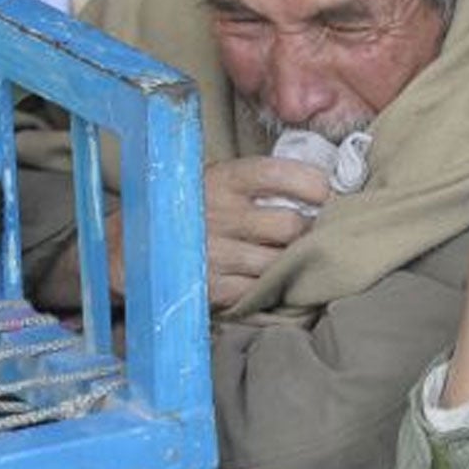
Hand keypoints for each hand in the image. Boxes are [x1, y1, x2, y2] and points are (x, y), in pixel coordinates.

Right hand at [202, 156, 329, 309]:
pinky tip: (278, 285)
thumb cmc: (198, 208)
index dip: (312, 184)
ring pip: (281, 264)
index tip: (325, 195)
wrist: (143, 245)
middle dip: (308, 232)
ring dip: (295, 265)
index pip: (277, 174)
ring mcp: (215, 255)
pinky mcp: (215, 290)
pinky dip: (278, 292)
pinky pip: (265, 294)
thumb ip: (263, 182)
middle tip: (312, 235)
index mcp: (223, 180)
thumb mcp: (220, 181)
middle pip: (290, 225)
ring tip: (295, 261)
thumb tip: (323, 188)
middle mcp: (218, 215)